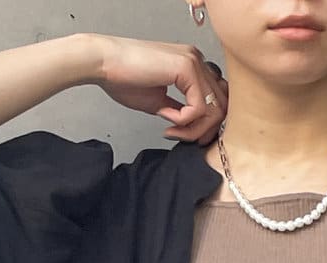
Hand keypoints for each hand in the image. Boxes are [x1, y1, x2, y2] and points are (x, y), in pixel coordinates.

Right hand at [89, 36, 227, 141]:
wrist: (104, 64)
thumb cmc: (125, 79)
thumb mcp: (161, 102)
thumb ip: (182, 112)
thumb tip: (195, 129)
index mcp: (193, 66)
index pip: (217, 101)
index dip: (205, 125)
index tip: (182, 134)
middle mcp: (198, 60)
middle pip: (222, 106)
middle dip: (203, 130)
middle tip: (181, 137)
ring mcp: (194, 61)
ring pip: (214, 109)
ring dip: (193, 129)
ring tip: (172, 130)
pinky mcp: (187, 67)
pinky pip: (199, 107)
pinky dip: (183, 120)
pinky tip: (165, 116)